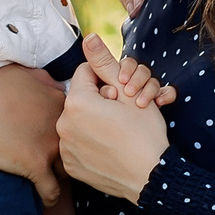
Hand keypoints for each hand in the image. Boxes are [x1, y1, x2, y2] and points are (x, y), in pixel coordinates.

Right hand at [0, 64, 65, 204]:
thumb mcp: (19, 72)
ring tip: (55, 178)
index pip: (76, 116)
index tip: (62, 133)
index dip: (70, 125)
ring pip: (69, 166)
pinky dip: (50, 196)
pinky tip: (46, 200)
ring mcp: (50, 146)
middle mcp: (59, 123)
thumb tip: (52, 83)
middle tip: (60, 156)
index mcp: (56, 99)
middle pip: (76, 141)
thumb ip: (41, 78)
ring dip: (63, 173)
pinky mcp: (36, 167)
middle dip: (70, 149)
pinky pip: (52, 190)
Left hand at [57, 36, 172, 201]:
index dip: (106, 80)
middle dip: (97, 101)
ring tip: (114, 132)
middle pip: (80, 99)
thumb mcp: (128, 91)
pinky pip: (76, 145)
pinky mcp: (70, 166)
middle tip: (121, 114)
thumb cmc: (144, 133)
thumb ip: (104, 63)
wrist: (150, 177)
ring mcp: (65, 148)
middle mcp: (63, 125)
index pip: (85, 74)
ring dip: (91, 122)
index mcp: (76, 102)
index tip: (121, 94)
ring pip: (77, 122)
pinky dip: (88, 144)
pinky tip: (108, 148)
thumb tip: (88, 37)